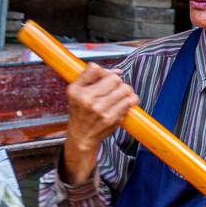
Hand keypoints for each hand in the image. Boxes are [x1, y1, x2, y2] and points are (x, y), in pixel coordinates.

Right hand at [63, 64, 137, 181]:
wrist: (81, 136)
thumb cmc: (80, 112)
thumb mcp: (77, 92)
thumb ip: (93, 77)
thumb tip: (118, 71)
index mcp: (76, 90)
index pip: (97, 70)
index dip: (105, 72)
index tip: (106, 78)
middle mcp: (87, 99)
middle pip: (115, 79)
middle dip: (118, 82)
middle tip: (117, 88)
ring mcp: (99, 110)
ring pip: (125, 90)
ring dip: (126, 91)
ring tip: (122, 95)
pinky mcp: (111, 119)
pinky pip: (128, 102)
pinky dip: (129, 102)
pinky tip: (123, 104)